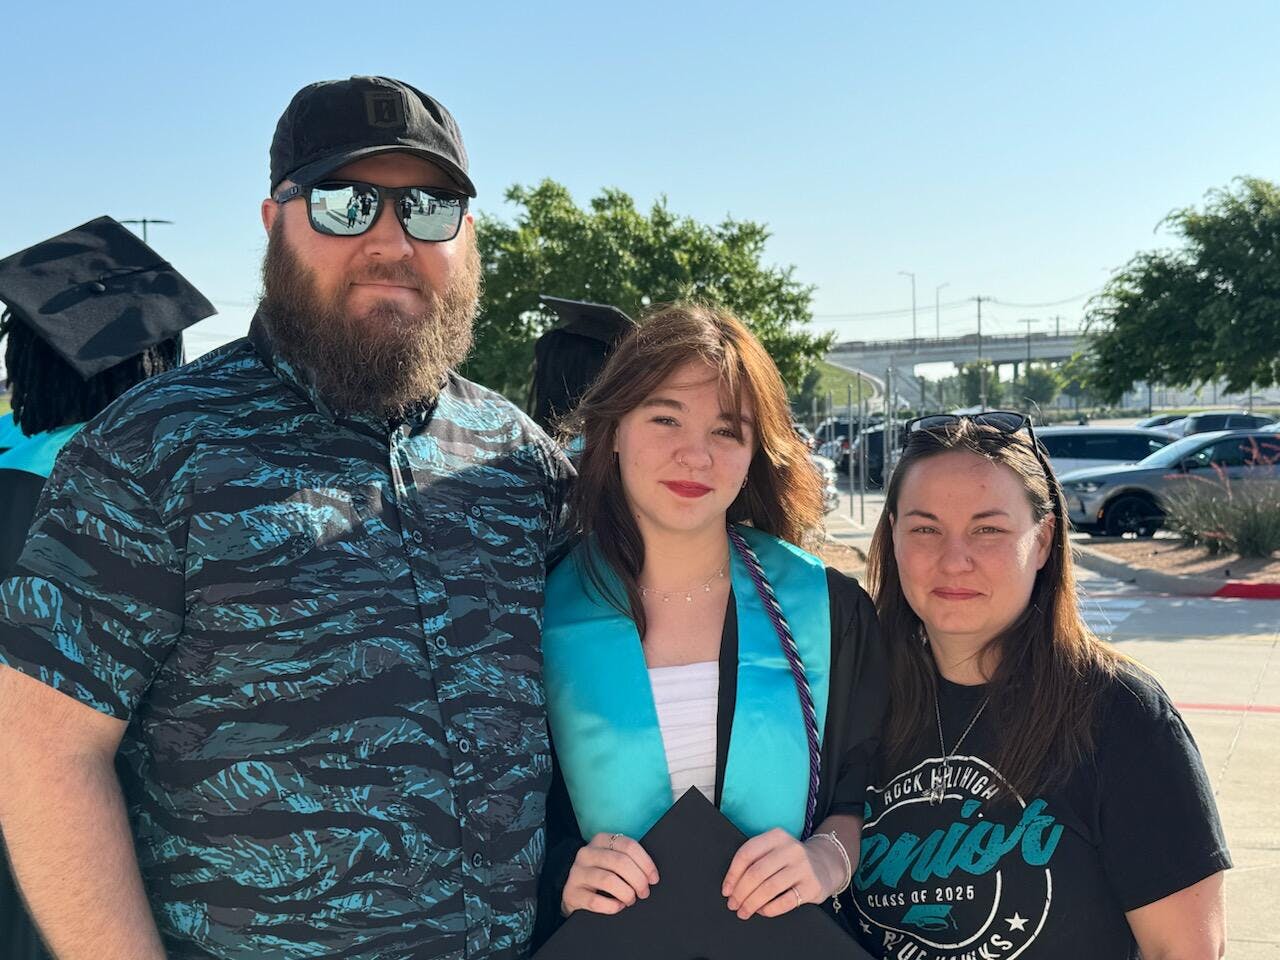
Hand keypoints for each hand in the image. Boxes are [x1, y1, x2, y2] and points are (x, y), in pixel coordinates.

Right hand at [561, 832, 659, 916]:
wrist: (574, 890)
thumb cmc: (600, 874)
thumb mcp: (611, 860)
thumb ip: (628, 859)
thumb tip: (651, 875)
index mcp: (600, 840)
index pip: (629, 846)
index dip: (646, 863)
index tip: (654, 878)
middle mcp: (587, 853)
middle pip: (620, 862)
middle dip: (638, 880)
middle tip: (644, 892)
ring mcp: (577, 872)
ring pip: (608, 880)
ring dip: (626, 893)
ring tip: (631, 900)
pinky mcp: (571, 892)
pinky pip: (595, 901)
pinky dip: (612, 906)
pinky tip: (618, 906)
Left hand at [721, 828, 842, 918]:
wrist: (825, 864)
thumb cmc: (790, 860)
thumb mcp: (774, 850)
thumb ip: (755, 860)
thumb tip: (731, 886)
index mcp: (776, 836)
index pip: (747, 853)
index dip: (733, 874)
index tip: (726, 890)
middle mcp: (790, 849)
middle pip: (756, 873)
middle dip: (740, 892)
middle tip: (733, 904)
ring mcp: (803, 867)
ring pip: (769, 888)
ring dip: (751, 903)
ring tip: (744, 911)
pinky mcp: (812, 886)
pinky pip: (785, 902)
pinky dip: (769, 909)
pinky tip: (762, 911)